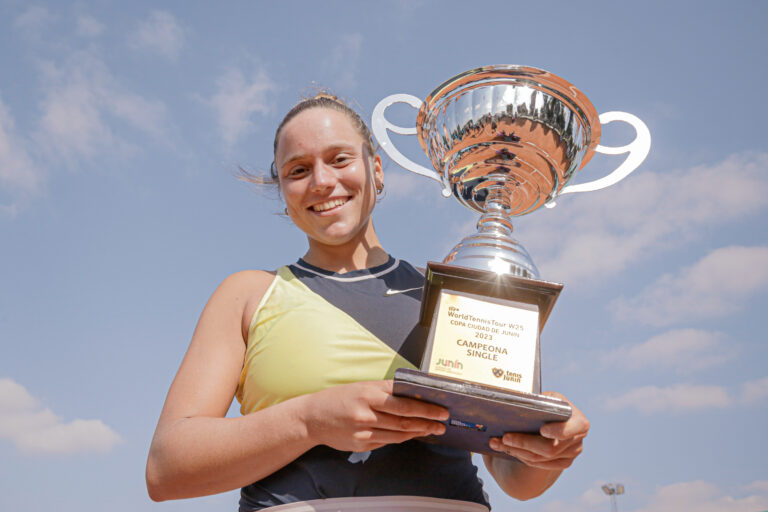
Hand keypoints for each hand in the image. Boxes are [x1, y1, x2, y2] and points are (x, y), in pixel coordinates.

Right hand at [300, 380, 447, 452]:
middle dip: (427, 422)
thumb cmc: (339, 398)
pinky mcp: (361, 444)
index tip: (441, 409)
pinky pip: (387, 441)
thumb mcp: (362, 387)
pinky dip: (402, 437)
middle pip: (404, 421)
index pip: (404, 403)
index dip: (425, 408)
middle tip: (442, 423)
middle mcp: (366, 414)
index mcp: (368, 395)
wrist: (312, 417)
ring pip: (398, 434)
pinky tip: (412, 434)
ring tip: (432, 429)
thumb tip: (413, 394)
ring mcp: (363, 431)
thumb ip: (386, 390)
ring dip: (418, 432)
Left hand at [489, 392, 589, 469]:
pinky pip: (538, 464)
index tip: (542, 430)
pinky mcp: (563, 463)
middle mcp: (577, 439)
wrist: (553, 419)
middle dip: (524, 443)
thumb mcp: (546, 399)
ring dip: (516, 450)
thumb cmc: (548, 405)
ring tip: (496, 442)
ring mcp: (571, 453)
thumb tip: (515, 402)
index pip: (574, 428)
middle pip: (550, 448)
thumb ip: (538, 403)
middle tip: (505, 437)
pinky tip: (506, 448)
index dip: (559, 431)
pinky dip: (520, 456)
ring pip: (541, 458)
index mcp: (578, 420)